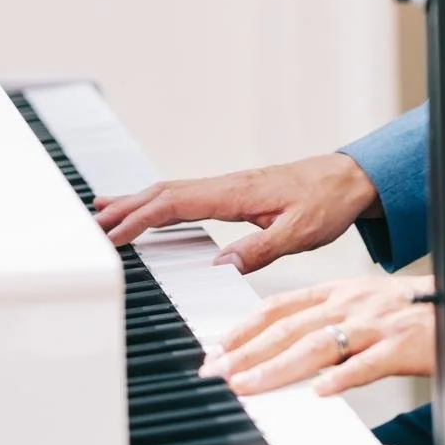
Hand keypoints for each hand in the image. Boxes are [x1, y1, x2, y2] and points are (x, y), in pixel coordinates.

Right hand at [92, 153, 380, 273]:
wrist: (351, 179)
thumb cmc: (328, 201)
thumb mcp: (301, 232)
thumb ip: (261, 249)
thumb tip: (220, 265)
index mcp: (238, 193)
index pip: (178, 204)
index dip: (142, 218)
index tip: (114, 234)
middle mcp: (229, 185)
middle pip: (167, 193)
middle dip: (127, 207)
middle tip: (92, 223)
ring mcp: (231, 187)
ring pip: (175, 192)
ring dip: (139, 202)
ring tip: (105, 213)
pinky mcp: (236, 193)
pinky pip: (189, 195)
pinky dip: (161, 202)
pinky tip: (151, 210)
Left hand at [197, 274, 444, 396]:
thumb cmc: (412, 311)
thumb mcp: (361, 304)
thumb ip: (323, 321)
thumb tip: (279, 346)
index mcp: (339, 291)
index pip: (281, 306)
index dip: (245, 327)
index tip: (216, 349)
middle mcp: (352, 302)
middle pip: (290, 327)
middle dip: (247, 352)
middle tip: (215, 372)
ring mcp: (376, 323)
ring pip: (319, 344)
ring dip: (278, 367)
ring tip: (249, 386)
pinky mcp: (402, 344)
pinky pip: (369, 363)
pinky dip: (344, 377)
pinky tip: (321, 392)